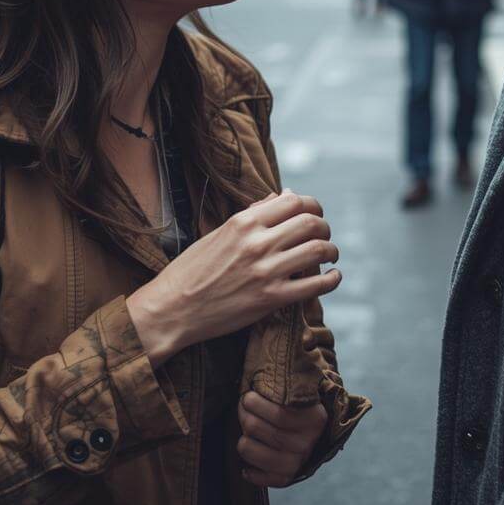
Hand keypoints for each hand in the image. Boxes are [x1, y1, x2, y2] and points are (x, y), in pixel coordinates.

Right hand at [126, 190, 340, 366]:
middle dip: (324, 227)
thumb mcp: (220, 232)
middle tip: (324, 236)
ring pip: (318, 250)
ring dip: (331, 252)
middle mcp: (257, 242)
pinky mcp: (270, 299)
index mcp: (243, 222)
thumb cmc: (192, 270)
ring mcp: (265, 271)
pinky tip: (332, 278)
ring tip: (330, 256)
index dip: (312, 206)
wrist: (171, 309)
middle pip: (311, 222)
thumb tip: (284, 195)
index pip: (294, 201)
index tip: (315, 214)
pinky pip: (315, 285)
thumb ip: (254, 213)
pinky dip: (331, 279)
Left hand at [237, 391, 328, 487]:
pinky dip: (249, 470)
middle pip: (259, 429)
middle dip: (244, 416)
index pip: (278, 414)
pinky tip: (247, 463)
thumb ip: (284, 387)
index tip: (247, 396)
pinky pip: (261, 477)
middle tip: (243, 408)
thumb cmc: (298, 408)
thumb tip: (256, 374)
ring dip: (242, 439)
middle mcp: (307, 442)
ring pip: (253, 451)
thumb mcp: (301, 395)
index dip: (256, 404)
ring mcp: (297, 462)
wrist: (315, 436)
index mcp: (314, 418)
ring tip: (245, 432)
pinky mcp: (287, 477)